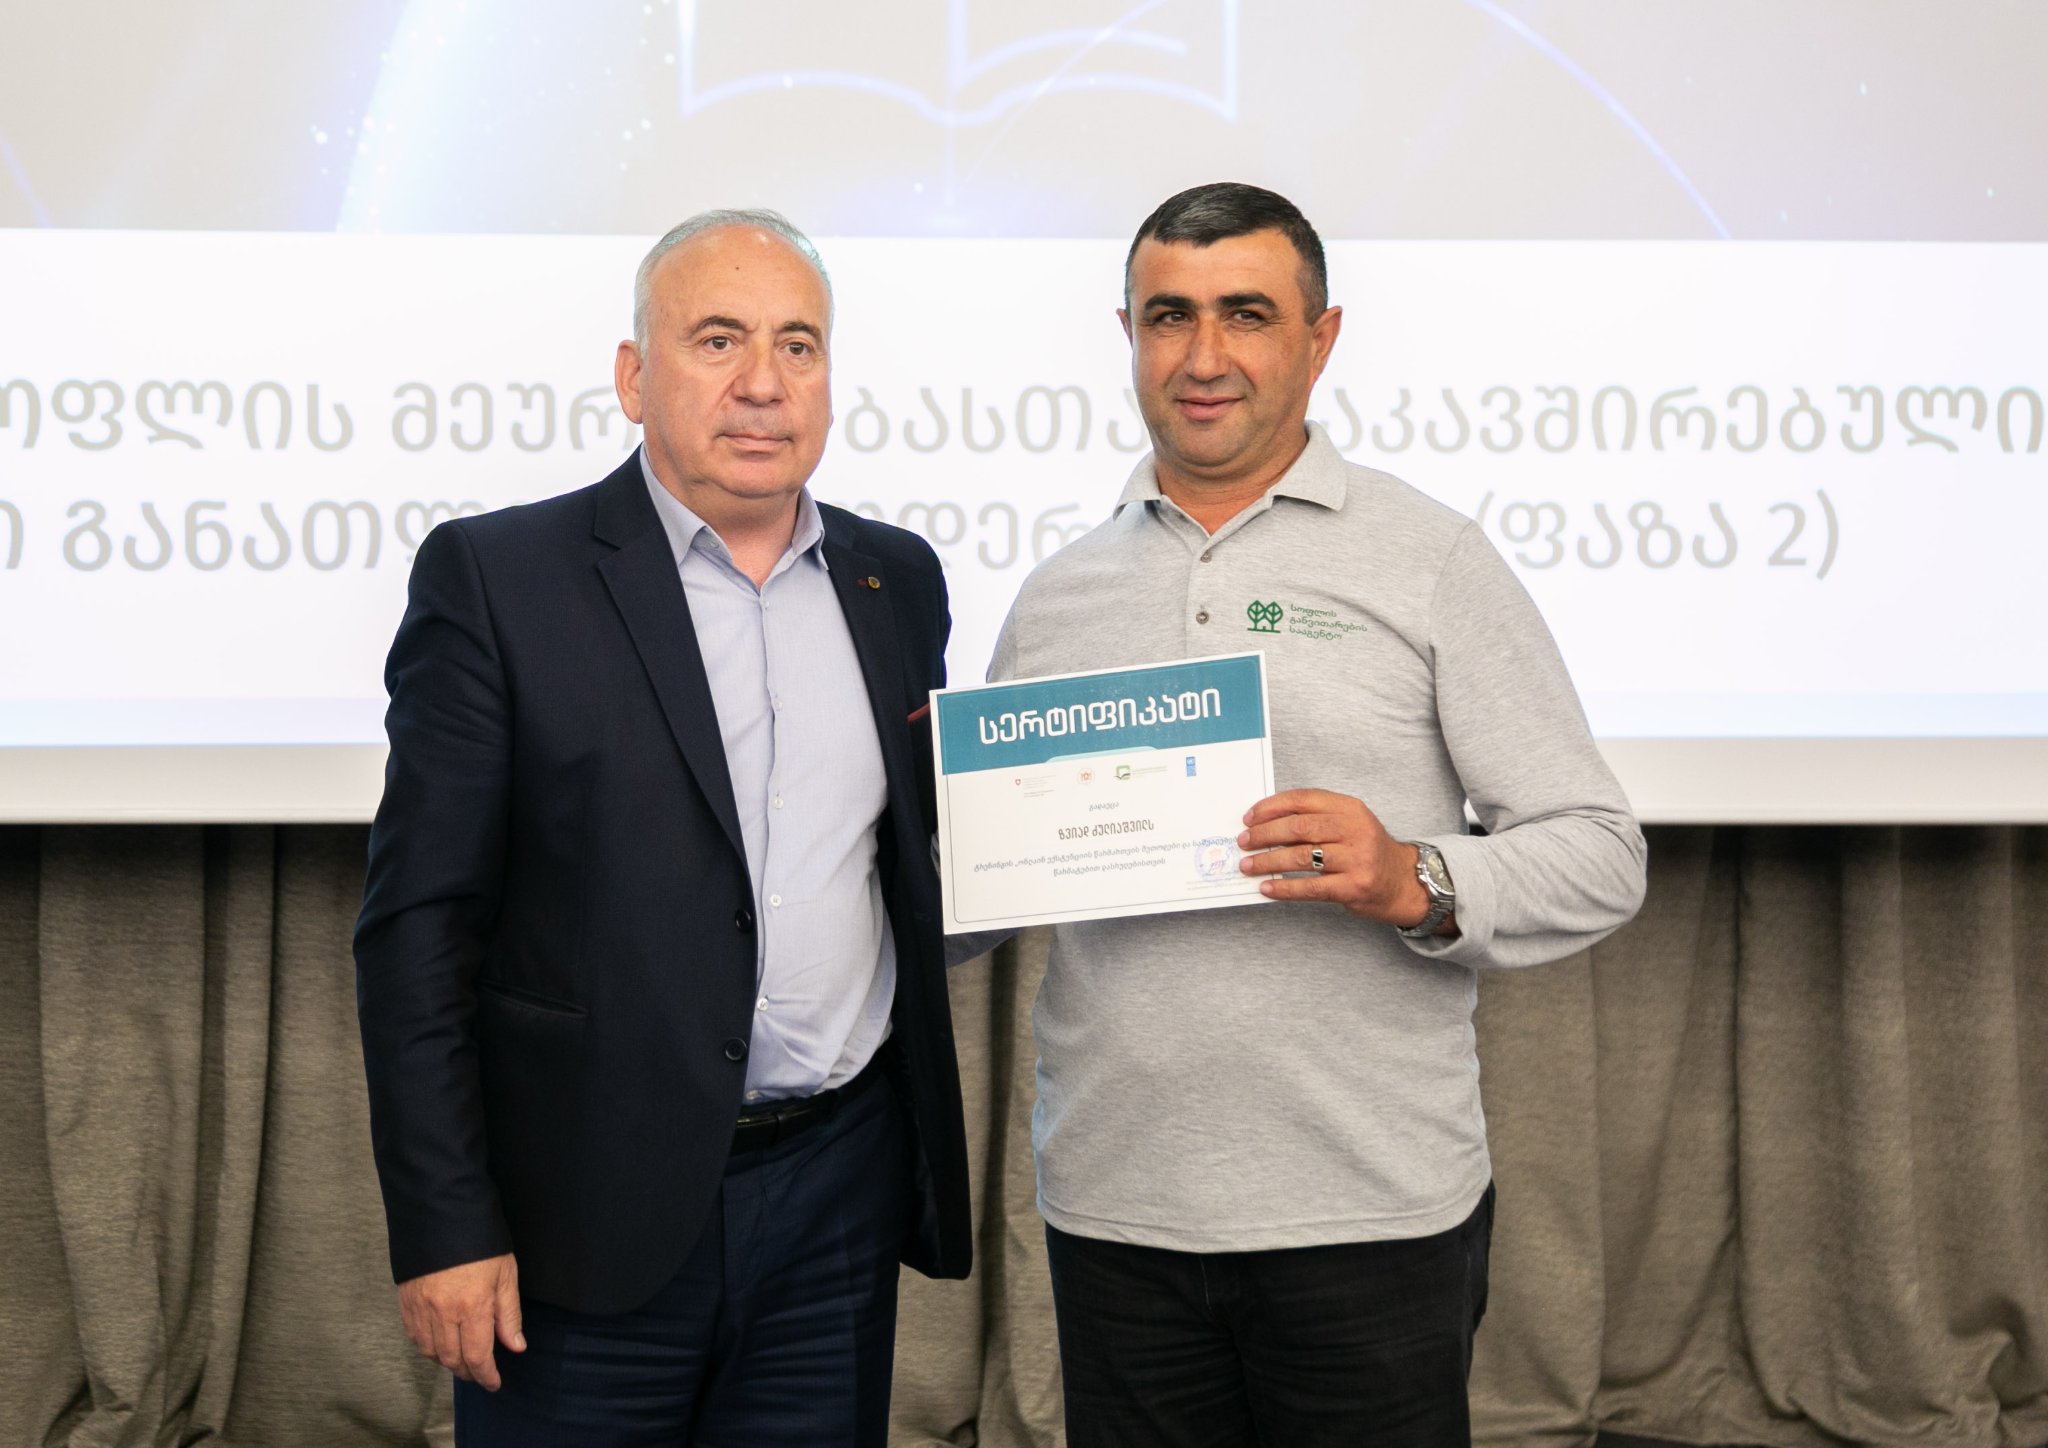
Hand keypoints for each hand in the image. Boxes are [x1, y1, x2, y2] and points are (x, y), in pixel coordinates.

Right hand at [397, 1252, 524, 1389]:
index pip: (478, 1356)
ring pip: (431, 1352)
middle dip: (468, 1372)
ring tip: (461, 1361)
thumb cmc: (480, 1242)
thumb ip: (509, 1314)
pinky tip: (439, 1344)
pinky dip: (427, 1347)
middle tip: (479, 1374)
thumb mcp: (506, 1274)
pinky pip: (415, 1336)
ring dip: (447, 1362)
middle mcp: (444, 1313)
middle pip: (453, 1359)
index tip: (493, 1383)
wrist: (441, 1214)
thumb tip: (515, 1346)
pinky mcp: (406, 1301)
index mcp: (473, 1307)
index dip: (486, 1376)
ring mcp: (421, 1308)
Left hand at [1237, 788, 1444, 931]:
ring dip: (1268, 861)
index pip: (1303, 800)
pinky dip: (1285, 888)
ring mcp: (1356, 859)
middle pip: (1299, 827)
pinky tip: (1267, 887)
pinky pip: (1311, 887)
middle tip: (1244, 842)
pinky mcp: (1354, 886)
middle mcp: (1355, 830)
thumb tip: (1265, 824)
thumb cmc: (1367, 851)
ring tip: (1248, 866)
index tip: (1248, 818)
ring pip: (1301, 856)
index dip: (1271, 807)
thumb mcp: (1349, 824)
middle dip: (1264, 834)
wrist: (1404, 882)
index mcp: (1350, 808)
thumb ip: (1316, 818)